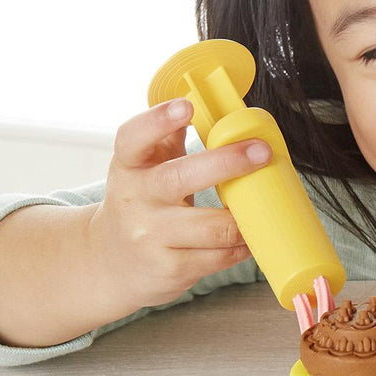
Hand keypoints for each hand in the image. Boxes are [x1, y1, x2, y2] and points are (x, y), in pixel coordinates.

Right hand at [88, 98, 271, 308]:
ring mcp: (152, 237)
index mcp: (129, 167)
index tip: (187, 106)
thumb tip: (211, 106)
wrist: (110, 263)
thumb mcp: (143, 169)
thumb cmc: (142, 205)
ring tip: (266, 207)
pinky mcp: (171, 269)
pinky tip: (252, 238)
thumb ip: (168, 138)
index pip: (134, 138)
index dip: (158, 120)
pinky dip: (242, 247)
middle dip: (227, 163)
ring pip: (213, 227)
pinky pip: (220, 257)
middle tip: (261, 152)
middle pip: (182, 177)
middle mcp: (136, 200)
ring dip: (245, 218)